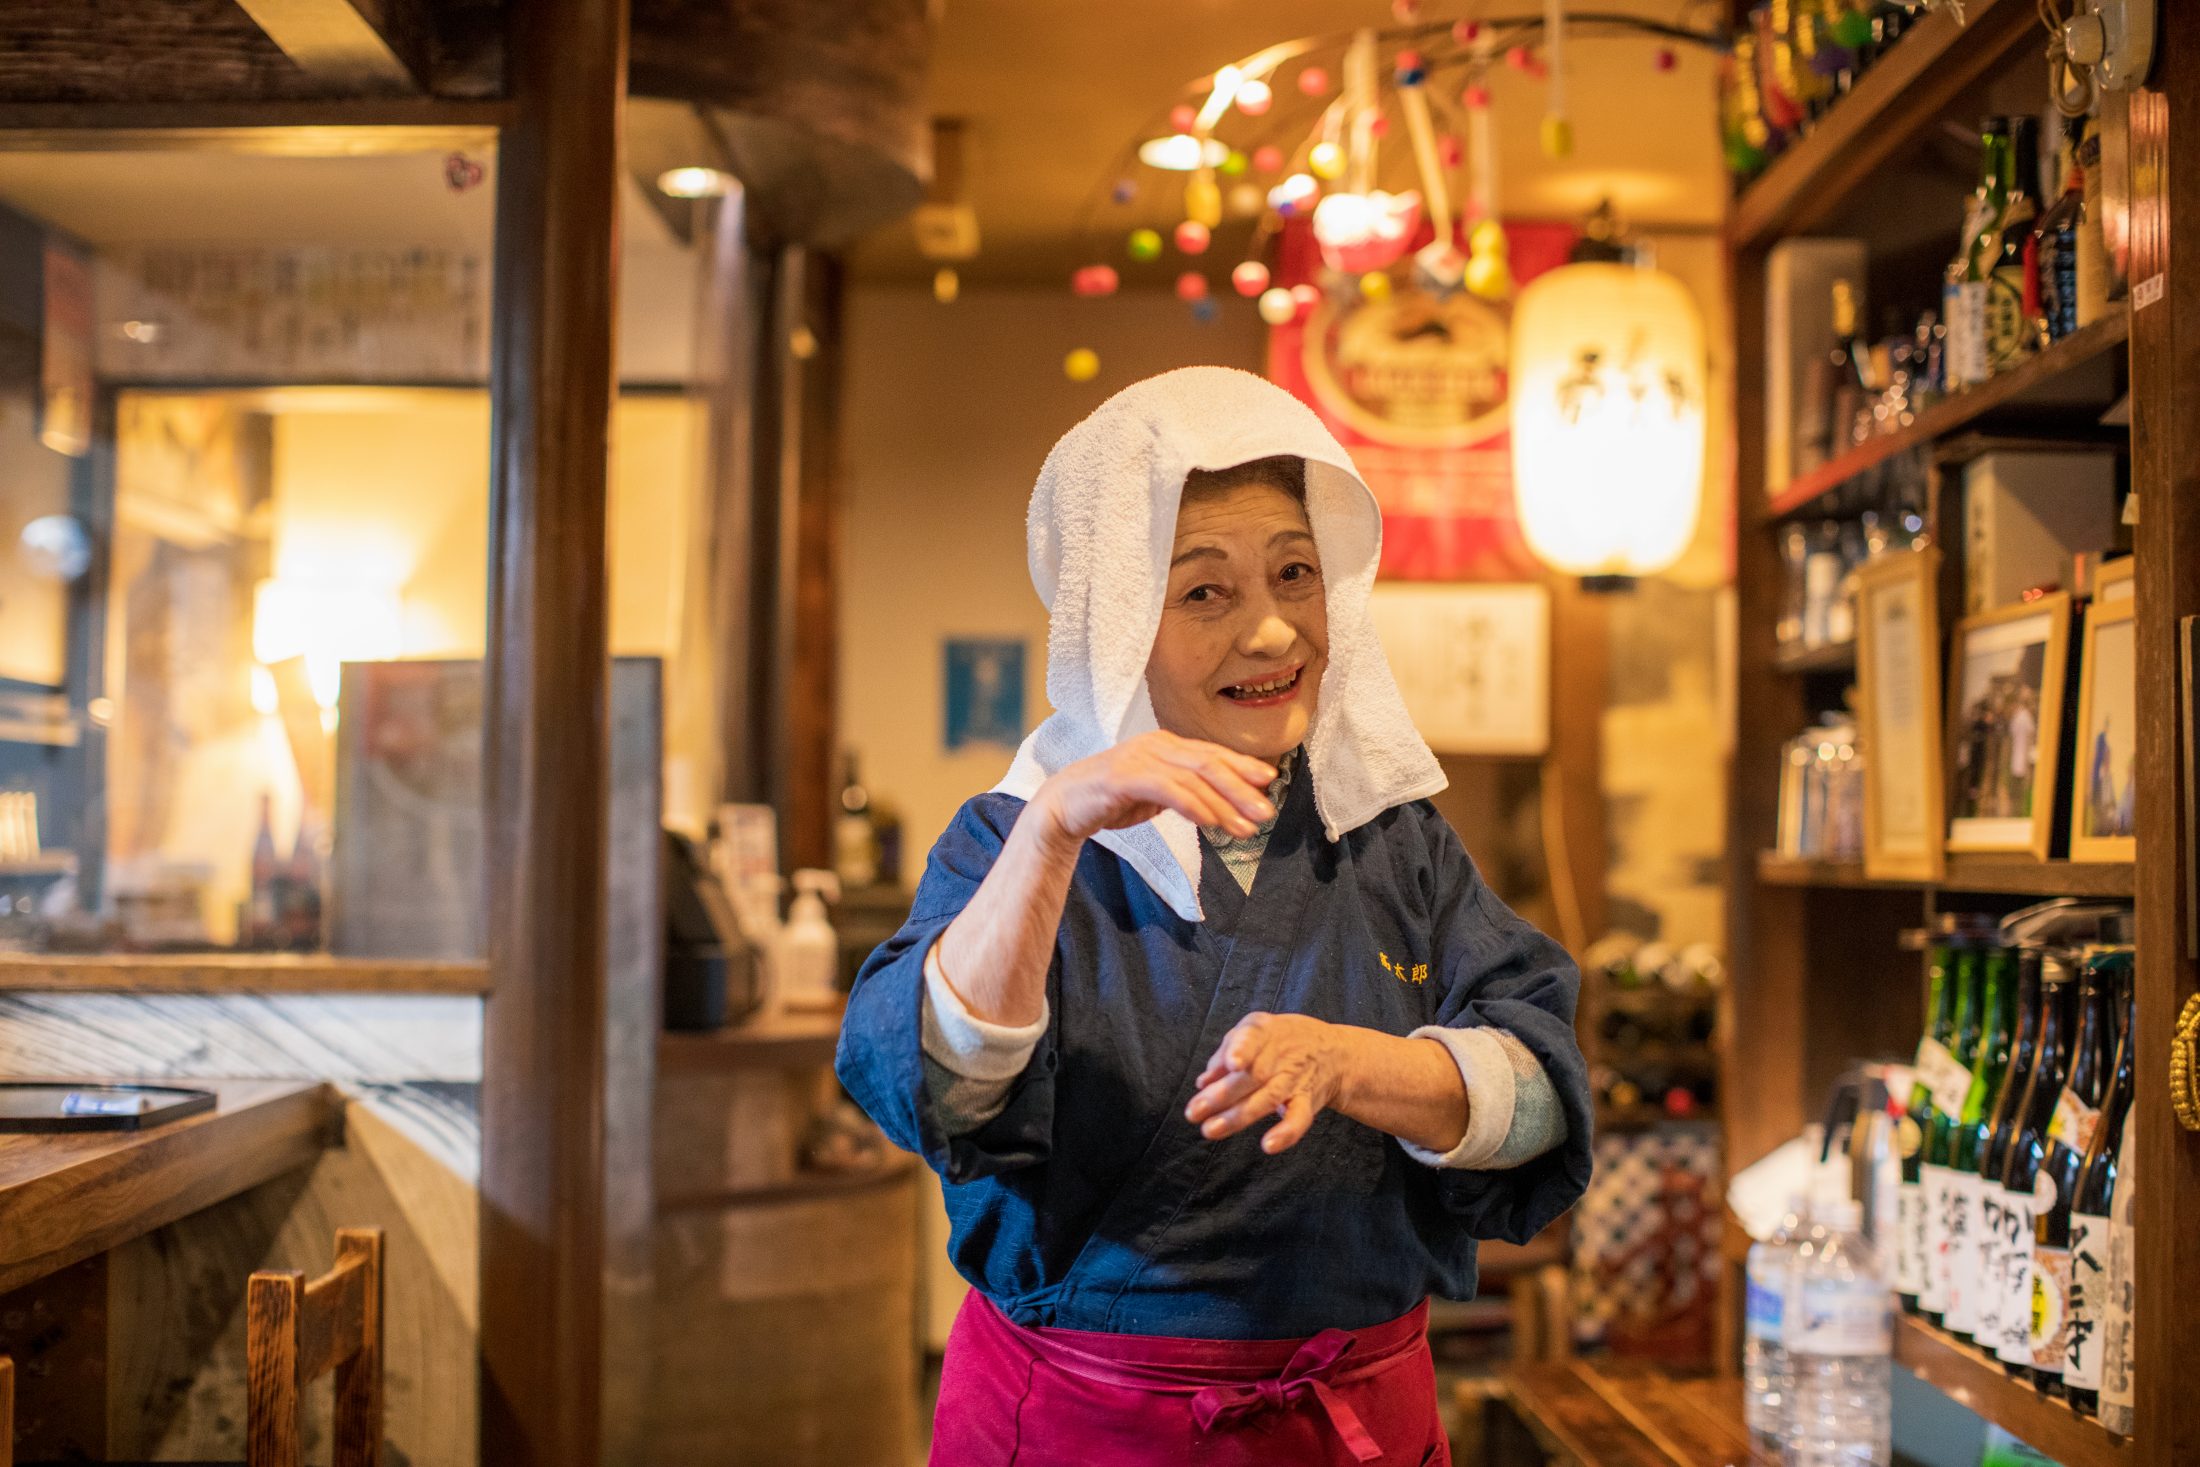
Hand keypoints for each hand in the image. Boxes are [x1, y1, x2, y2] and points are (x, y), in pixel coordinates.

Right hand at [1031, 731, 1276, 848]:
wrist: (1062, 806)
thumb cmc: (1109, 800)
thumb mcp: (1154, 793)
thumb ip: (1183, 791)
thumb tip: (1221, 804)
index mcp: (1165, 744)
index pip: (1212, 754)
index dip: (1243, 766)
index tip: (1269, 782)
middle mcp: (1156, 745)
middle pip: (1209, 763)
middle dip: (1242, 788)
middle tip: (1266, 811)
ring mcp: (1139, 758)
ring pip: (1193, 778)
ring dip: (1224, 805)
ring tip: (1246, 828)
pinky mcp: (1124, 777)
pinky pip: (1168, 790)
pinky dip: (1194, 805)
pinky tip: (1212, 822)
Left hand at [1185, 1012, 1357, 1154]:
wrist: (1333, 1053)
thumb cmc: (1280, 1042)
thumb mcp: (1253, 1033)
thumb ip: (1225, 1054)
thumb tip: (1202, 1082)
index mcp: (1264, 1030)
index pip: (1253, 1038)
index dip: (1242, 1050)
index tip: (1232, 1064)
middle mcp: (1282, 1054)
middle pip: (1253, 1075)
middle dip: (1222, 1094)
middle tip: (1194, 1112)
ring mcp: (1296, 1078)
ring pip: (1268, 1098)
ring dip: (1238, 1116)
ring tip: (1210, 1130)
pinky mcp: (1307, 1101)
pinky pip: (1299, 1118)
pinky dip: (1286, 1133)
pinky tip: (1269, 1145)